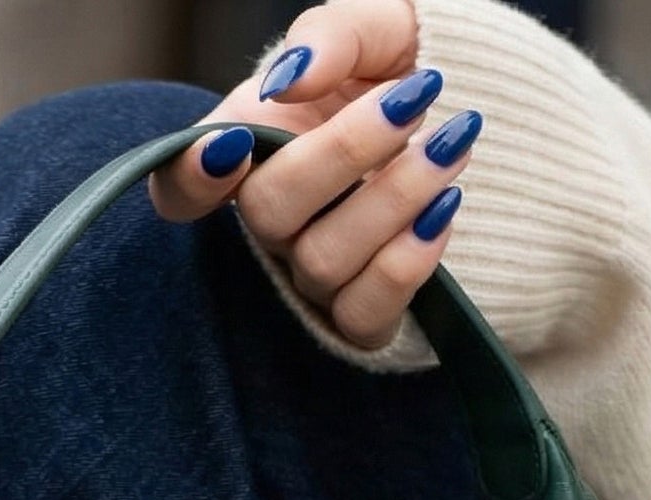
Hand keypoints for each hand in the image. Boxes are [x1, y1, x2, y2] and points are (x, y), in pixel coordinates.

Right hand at [149, 0, 478, 350]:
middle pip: (268, 212)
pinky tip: (445, 205)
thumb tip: (291, 77)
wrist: (471, 116)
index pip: (180, 190)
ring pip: (323, 262)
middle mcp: (270, 222)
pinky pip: (365, 313)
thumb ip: (328, 36)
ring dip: (396, 196)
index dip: (189, 179)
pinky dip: (409, 259)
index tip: (231, 145)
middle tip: (414, 97)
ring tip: (453, 140)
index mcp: (249, 149)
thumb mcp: (371, 27)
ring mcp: (311, 277)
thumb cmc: (399, 69)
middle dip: (345, 152)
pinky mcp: (360, 318)